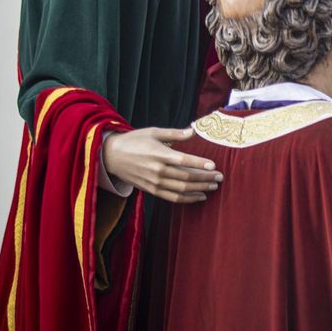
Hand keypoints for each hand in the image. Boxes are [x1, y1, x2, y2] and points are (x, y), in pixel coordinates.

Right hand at [102, 127, 222, 203]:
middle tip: (220, 177)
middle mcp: (157, 170)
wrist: (110, 156)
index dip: (200, 164)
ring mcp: (154, 182)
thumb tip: (193, 131)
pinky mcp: (151, 190)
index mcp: (159, 154)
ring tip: (213, 187)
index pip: (184, 161)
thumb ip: (174, 133)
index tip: (214, 166)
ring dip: (200, 189)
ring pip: (181, 189)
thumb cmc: (133, 141)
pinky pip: (172, 197)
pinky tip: (200, 196)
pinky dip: (187, 199)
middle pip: (186, 177)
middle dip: (205, 178)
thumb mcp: (153, 132)